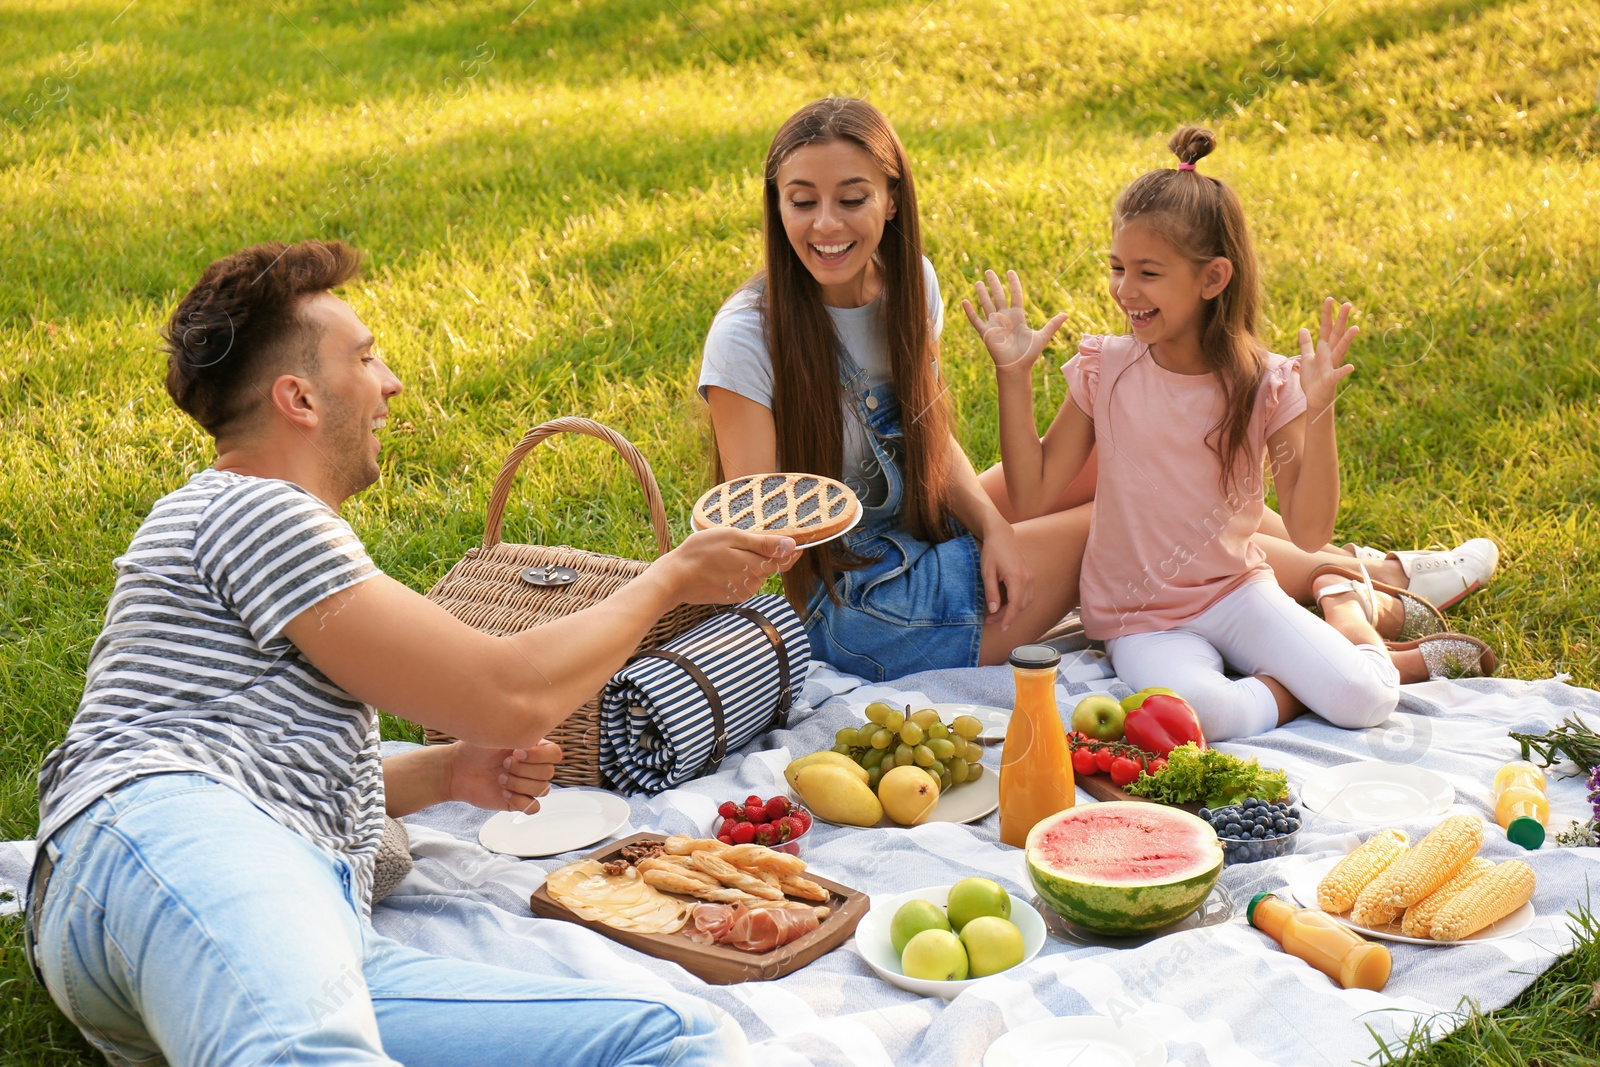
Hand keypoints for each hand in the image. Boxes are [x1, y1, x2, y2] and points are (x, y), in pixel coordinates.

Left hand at [447, 740, 562, 812]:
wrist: (457, 769)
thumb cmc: (476, 748)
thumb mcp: (498, 732)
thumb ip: (520, 732)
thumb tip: (536, 736)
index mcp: (534, 748)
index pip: (555, 754)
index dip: (538, 756)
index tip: (515, 752)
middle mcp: (534, 766)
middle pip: (548, 773)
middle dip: (523, 770)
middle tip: (503, 764)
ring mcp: (527, 785)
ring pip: (542, 790)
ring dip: (518, 784)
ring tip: (500, 778)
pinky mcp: (519, 802)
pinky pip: (534, 807)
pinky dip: (519, 801)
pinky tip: (503, 793)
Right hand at [654, 526, 799, 605]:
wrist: (674, 578)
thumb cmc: (700, 552)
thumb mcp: (732, 538)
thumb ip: (763, 543)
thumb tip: (792, 545)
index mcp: (756, 566)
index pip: (785, 560)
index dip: (791, 549)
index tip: (796, 540)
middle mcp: (753, 583)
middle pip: (770, 566)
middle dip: (766, 554)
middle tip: (749, 539)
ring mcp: (741, 592)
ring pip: (756, 574)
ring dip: (750, 563)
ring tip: (728, 551)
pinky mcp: (730, 596)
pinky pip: (743, 582)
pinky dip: (738, 572)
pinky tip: (721, 565)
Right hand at [961, 269, 1067, 374]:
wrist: (1016, 368)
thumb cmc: (1029, 354)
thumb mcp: (1042, 337)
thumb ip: (1052, 325)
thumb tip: (1067, 314)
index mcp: (1018, 316)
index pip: (1015, 295)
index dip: (1013, 283)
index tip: (1010, 272)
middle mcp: (1005, 317)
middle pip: (998, 296)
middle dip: (994, 283)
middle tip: (989, 271)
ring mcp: (994, 324)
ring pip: (987, 305)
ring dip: (982, 294)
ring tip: (978, 283)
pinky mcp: (986, 333)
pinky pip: (976, 320)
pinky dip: (970, 311)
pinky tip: (965, 301)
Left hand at [978, 519, 1033, 629]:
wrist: (1001, 536)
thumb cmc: (992, 552)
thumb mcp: (987, 572)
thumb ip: (991, 592)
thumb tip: (994, 610)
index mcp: (1016, 577)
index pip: (1015, 605)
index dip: (1008, 618)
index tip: (1001, 628)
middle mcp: (1027, 578)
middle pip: (1020, 605)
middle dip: (1007, 616)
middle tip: (990, 619)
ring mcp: (1030, 576)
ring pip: (1026, 601)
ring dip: (1013, 610)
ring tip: (997, 613)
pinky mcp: (1030, 575)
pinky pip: (1027, 594)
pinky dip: (1018, 602)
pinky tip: (1006, 604)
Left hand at [1297, 297, 1357, 415]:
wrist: (1315, 398)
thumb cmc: (1313, 379)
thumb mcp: (1306, 358)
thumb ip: (1306, 344)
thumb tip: (1303, 328)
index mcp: (1324, 349)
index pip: (1326, 328)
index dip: (1327, 314)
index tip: (1329, 299)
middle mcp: (1330, 355)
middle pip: (1336, 334)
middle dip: (1341, 320)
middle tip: (1348, 304)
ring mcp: (1332, 366)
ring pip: (1340, 350)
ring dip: (1347, 339)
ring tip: (1356, 328)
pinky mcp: (1331, 379)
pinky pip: (1338, 374)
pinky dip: (1344, 371)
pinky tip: (1351, 367)